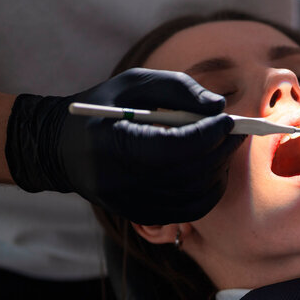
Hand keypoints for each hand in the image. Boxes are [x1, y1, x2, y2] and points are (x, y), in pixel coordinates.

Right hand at [5, 68, 244, 224]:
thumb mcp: (134, 83)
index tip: (228, 120)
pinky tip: (211, 167)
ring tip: (223, 146)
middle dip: (220, 151)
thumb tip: (219, 106)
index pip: (174, 148)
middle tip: (237, 131)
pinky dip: (209, 189)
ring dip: (219, 170)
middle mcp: (120, 181)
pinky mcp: (141, 216)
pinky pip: (188, 210)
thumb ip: (178, 88)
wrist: (63, 149)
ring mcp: (130, 204)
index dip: (208, 135)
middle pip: (188, 174)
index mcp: (114, 143)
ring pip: (194, 196)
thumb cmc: (105, 107)